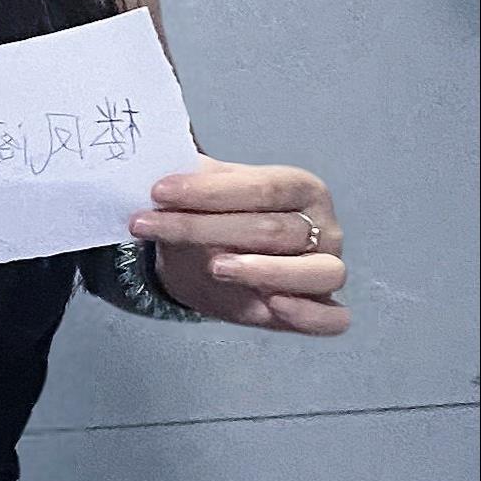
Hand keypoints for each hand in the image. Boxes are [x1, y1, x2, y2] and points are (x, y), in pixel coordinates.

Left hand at [129, 159, 348, 333]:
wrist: (207, 267)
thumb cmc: (215, 221)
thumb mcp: (202, 194)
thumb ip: (194, 179)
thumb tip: (163, 162)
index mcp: (301, 188)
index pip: (263, 188)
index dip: (211, 192)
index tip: (159, 192)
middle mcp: (322, 227)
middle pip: (274, 230)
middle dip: (205, 228)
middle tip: (150, 226)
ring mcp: (325, 269)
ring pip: (314, 272)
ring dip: (265, 270)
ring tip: (215, 266)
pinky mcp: (319, 309)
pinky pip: (331, 319)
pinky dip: (307, 313)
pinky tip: (273, 305)